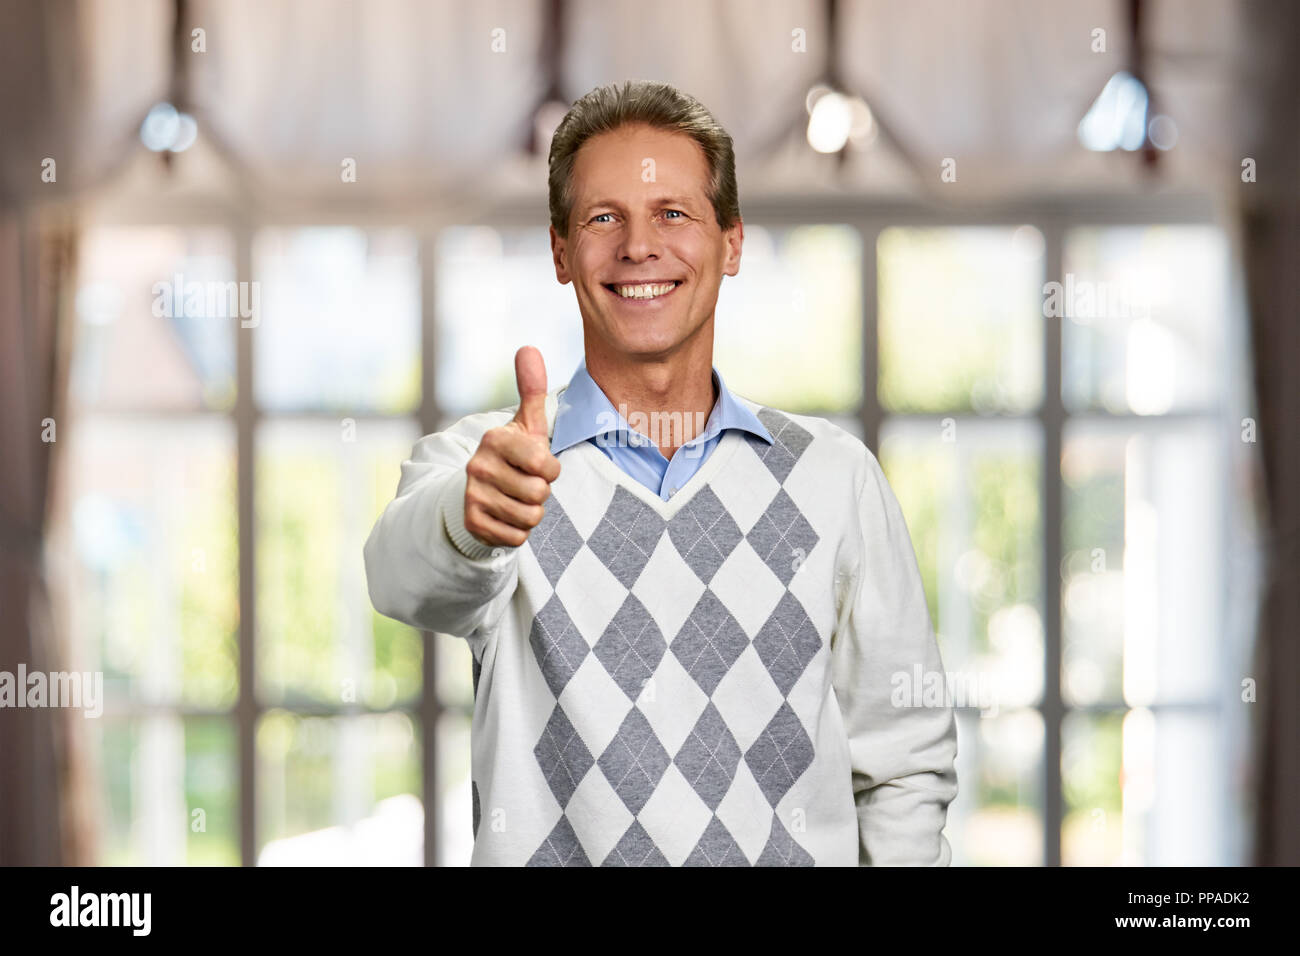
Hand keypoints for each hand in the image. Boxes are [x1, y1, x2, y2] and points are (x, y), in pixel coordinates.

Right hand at [462, 346, 561, 548]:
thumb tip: (528, 348)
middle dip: (540, 493)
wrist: (476, 492)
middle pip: (539, 493)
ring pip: (530, 517)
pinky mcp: (473, 523)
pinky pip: (517, 537)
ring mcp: (473, 495)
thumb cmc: (514, 455)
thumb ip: (531, 389)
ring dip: (531, 512)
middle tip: (525, 484)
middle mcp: (478, 465)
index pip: (545, 464)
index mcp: (495, 439)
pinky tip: (506, 516)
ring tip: (517, 499)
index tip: (538, 465)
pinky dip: (518, 531)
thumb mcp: (526, 424)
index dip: (551, 469)